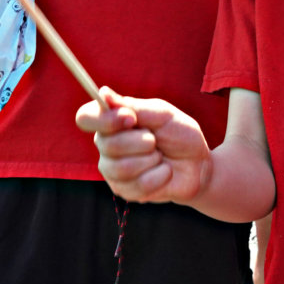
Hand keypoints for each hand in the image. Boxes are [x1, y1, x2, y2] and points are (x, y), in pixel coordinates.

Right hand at [76, 86, 212, 203]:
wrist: (198, 164)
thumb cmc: (179, 134)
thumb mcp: (163, 114)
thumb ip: (134, 107)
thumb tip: (103, 93)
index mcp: (112, 122)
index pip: (86, 118)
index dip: (104, 119)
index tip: (130, 118)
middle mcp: (106, 145)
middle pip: (108, 145)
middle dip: (142, 142)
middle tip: (156, 141)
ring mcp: (112, 170)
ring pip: (122, 168)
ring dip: (151, 160)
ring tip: (160, 157)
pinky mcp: (124, 190)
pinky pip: (138, 185)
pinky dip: (159, 176)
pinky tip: (164, 172)